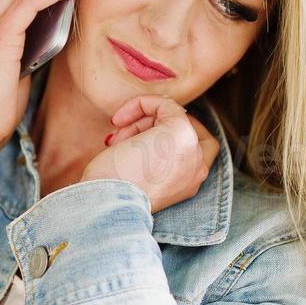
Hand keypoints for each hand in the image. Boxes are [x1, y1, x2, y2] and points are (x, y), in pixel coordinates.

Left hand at [81, 95, 218, 215]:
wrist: (107, 200)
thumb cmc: (112, 192)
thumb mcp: (139, 174)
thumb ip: (152, 156)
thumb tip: (145, 132)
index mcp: (190, 184)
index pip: (188, 148)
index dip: (159, 138)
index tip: (130, 142)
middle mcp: (198, 170)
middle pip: (181, 131)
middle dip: (150, 129)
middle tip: (123, 139)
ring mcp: (193, 151)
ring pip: (170, 118)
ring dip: (140, 123)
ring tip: (117, 140)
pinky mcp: (180, 132)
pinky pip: (165, 104)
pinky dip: (141, 104)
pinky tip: (119, 119)